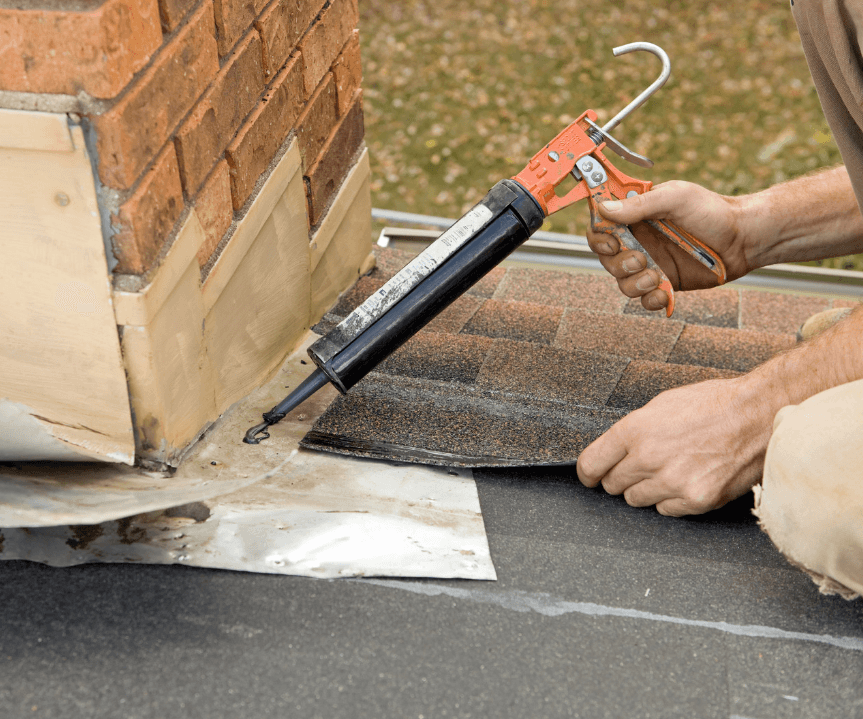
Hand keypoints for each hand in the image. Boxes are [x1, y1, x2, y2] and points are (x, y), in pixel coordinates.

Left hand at [576, 376, 772, 515]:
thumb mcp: (662, 404)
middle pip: (612, 485)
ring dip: (646, 489)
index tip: (591, 476)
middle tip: (639, 467)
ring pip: (636, 500)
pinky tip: (687, 479)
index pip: (591, 464)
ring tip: (669, 469)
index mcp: (635, 430)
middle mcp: (649, 458)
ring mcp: (673, 482)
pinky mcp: (696, 500)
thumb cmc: (713, 405)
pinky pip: (666, 510)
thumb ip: (633, 431)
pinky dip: (671, 499)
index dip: (588, 473)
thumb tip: (612, 450)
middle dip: (620, 477)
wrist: (758, 416)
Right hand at [586, 181, 750, 311]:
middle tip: (641, 259)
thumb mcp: (675, 198)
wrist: (743, 239)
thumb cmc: (712, 211)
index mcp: (636, 216)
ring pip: (622, 282)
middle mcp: (639, 241)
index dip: (599, 237)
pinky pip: (644, 300)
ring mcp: (650, 264)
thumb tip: (603, 209)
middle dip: (618, 264)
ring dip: (634, 284)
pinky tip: (665, 294)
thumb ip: (639, 205)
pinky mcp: (664, 283)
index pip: (600, 227)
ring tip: (656, 277)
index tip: (612, 241)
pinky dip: (650, 300)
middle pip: (606, 259)